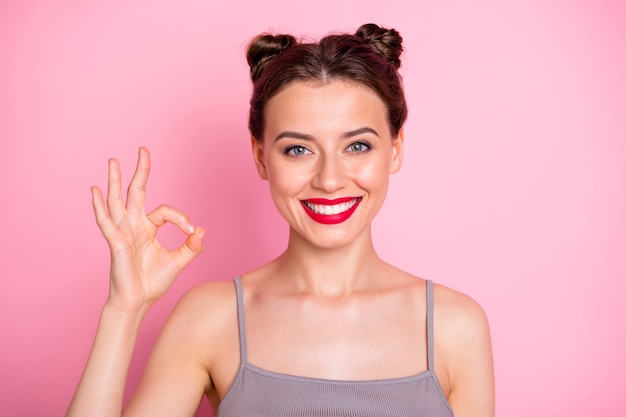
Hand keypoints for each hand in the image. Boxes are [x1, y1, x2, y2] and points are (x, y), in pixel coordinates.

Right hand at [91, 147, 203, 312]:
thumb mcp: (179, 261)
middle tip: (143, 149)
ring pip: (118, 200)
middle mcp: (133, 225)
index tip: (191, 232)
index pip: (165, 211)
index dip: (181, 218)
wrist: (137, 302)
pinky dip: (99, 205)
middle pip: (136, 192)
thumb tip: (201, 230)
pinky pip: (106, 221)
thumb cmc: (153, 282)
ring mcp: (122, 232)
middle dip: (140, 171)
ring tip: (113, 160)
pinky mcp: (116, 242)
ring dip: (115, 180)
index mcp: (148, 228)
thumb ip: (192, 246)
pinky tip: (95, 190)